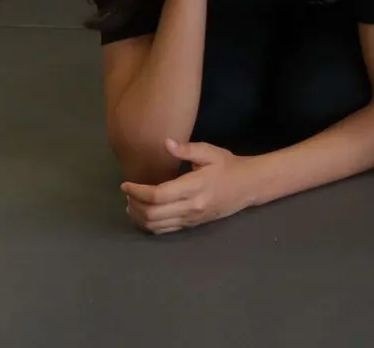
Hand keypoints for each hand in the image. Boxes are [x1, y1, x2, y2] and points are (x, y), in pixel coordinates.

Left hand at [121, 139, 254, 233]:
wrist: (248, 186)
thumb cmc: (228, 166)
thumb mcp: (210, 152)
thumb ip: (187, 149)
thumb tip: (165, 143)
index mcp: (195, 187)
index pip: (158, 195)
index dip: (137, 191)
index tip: (126, 184)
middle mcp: (191, 206)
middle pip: (153, 213)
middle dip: (134, 204)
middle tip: (128, 193)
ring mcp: (191, 219)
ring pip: (156, 225)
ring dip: (138, 216)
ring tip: (132, 203)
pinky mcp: (191, 225)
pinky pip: (164, 230)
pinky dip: (148, 225)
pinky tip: (143, 215)